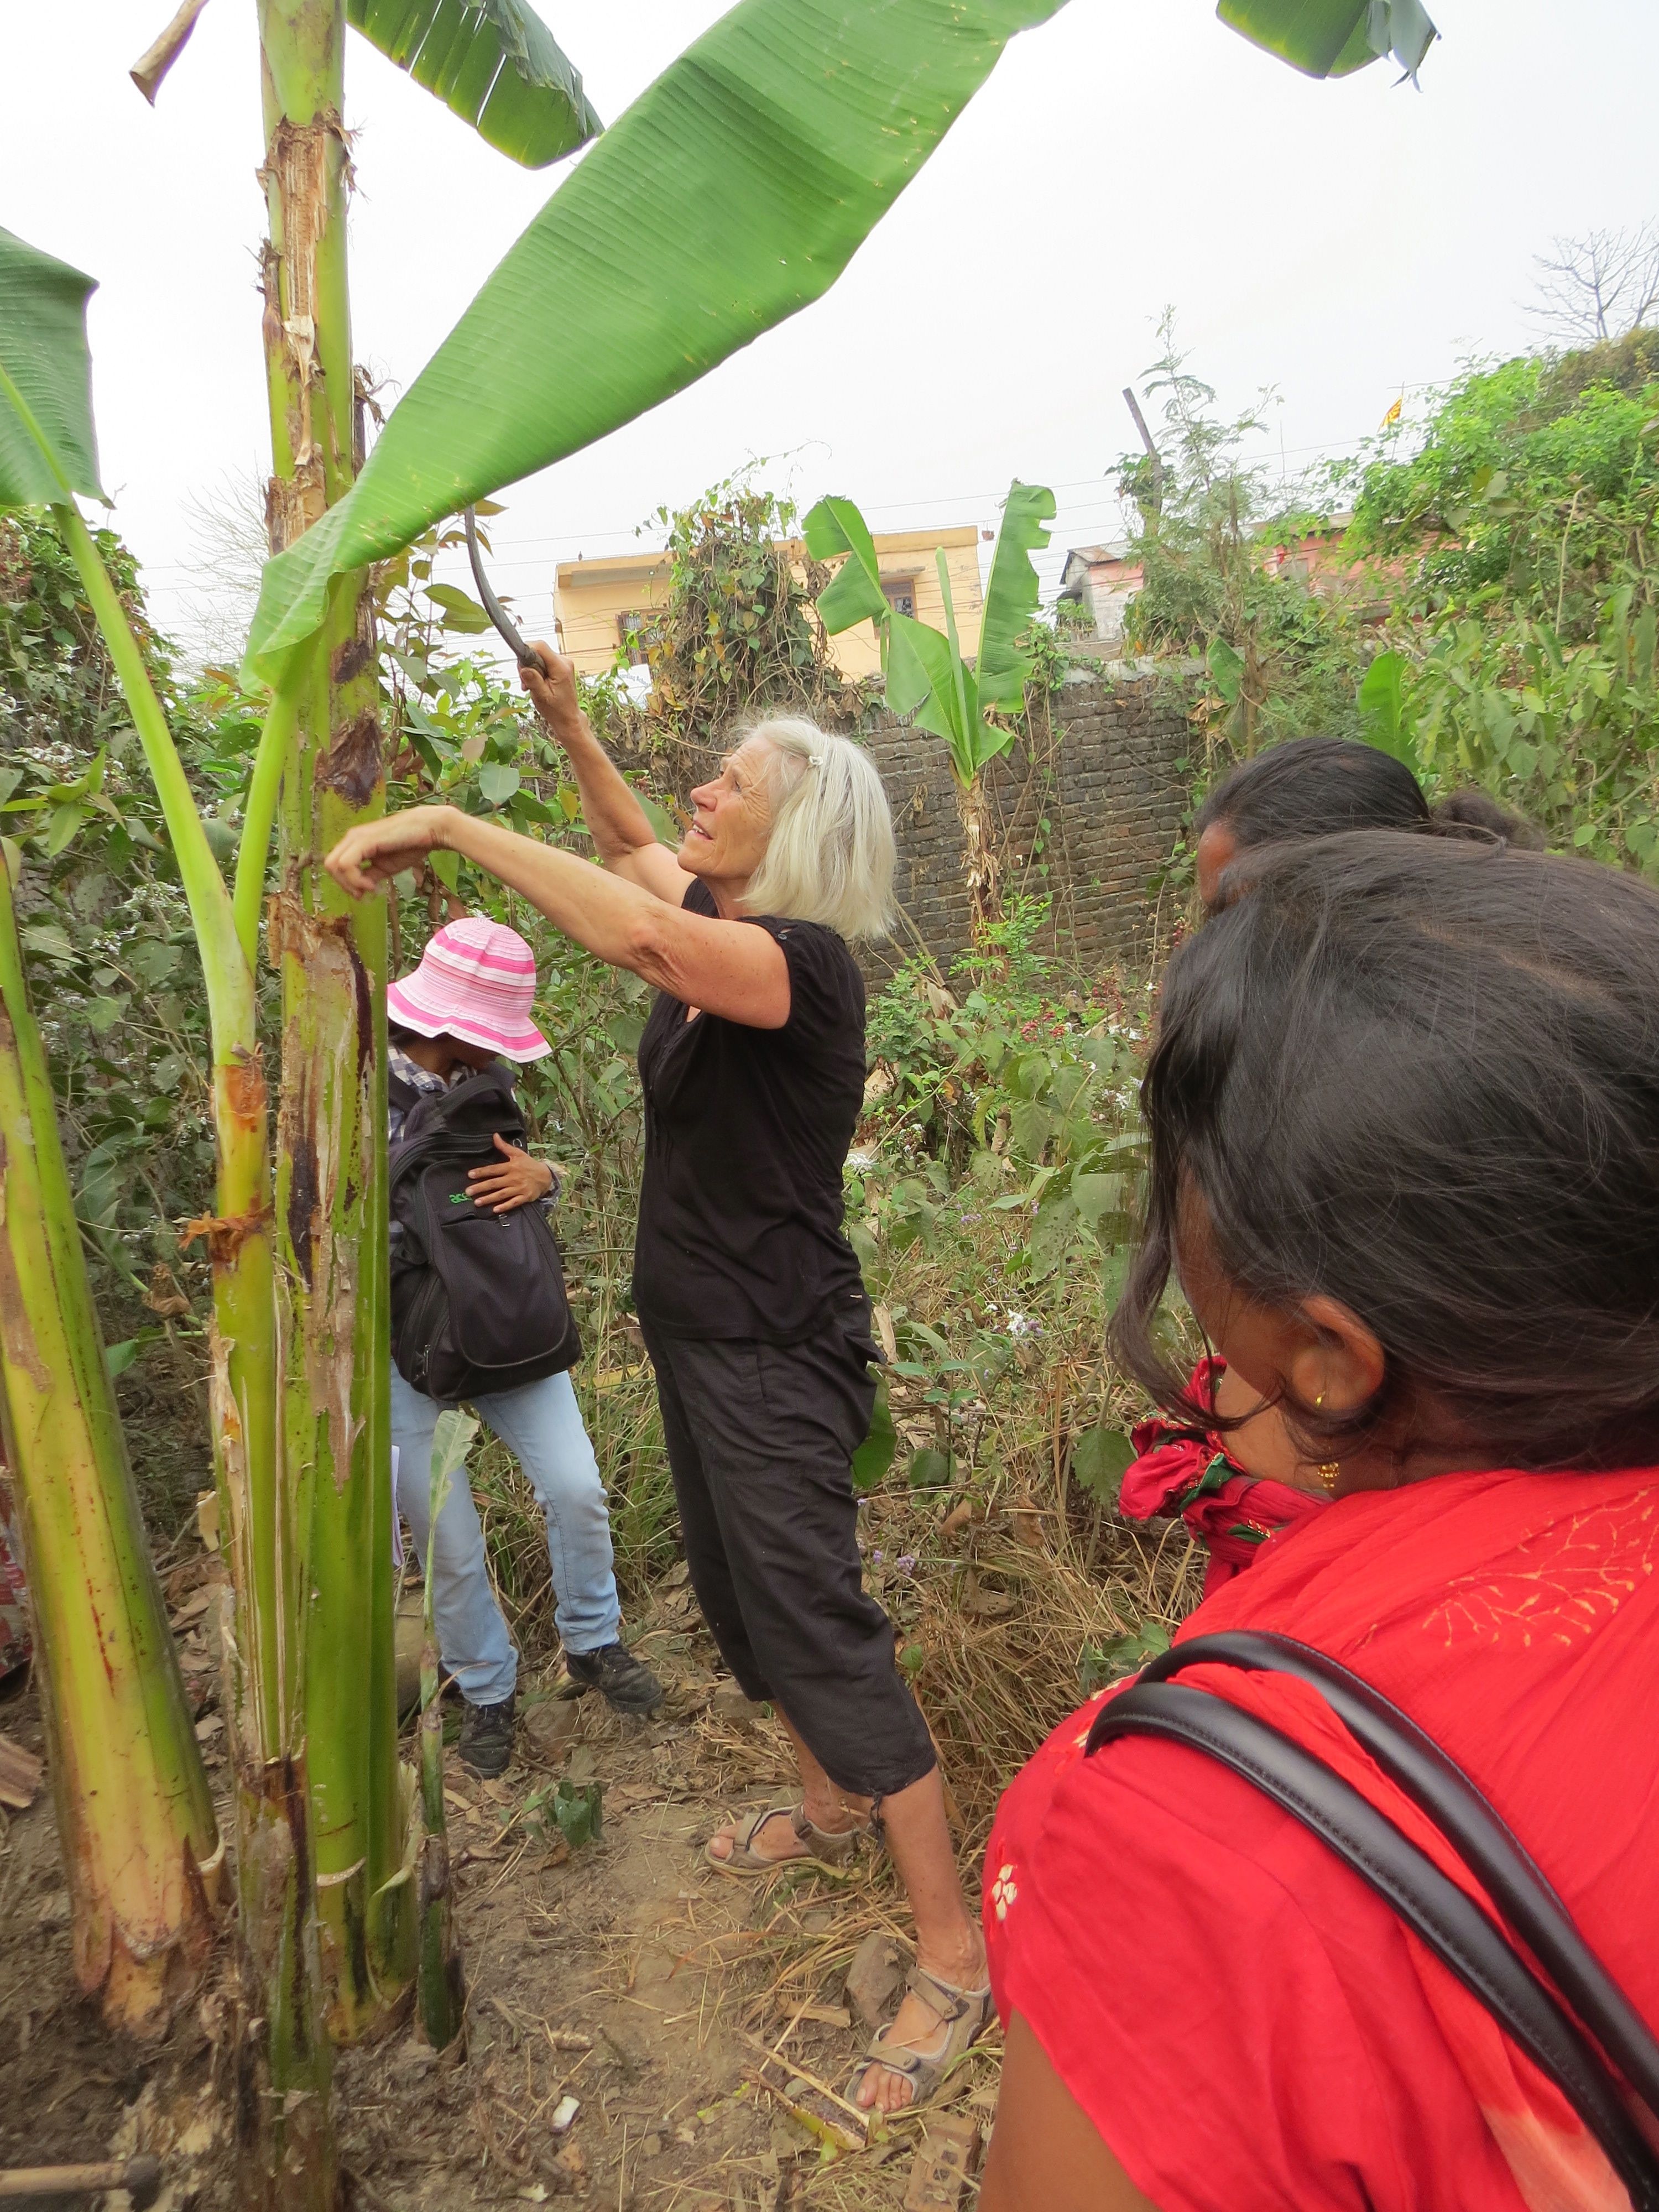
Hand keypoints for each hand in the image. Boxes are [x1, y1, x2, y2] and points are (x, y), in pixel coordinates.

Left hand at [325, 805, 456, 898]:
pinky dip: (356, 879)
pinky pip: (347, 864)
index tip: (366, 892)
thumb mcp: (386, 867)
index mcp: (356, 843)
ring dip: (349, 883)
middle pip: (330, 865)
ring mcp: (356, 838)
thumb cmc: (410, 845)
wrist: (429, 830)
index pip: (336, 865)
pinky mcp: (364, 840)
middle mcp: (352, 838)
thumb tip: (361, 891)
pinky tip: (372, 885)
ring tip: (370, 888)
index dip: (346, 883)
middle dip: (344, 885)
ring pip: (334, 865)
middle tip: (365, 893)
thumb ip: (370, 875)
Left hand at [467, 1132, 555, 1213]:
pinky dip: (505, 1206)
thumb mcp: (518, 1154)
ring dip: (489, 1199)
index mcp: (511, 1167)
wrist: (546, 1176)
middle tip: (468, 1191)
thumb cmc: (529, 1164)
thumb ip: (504, 1146)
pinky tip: (495, 1210)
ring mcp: (519, 1188)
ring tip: (477, 1202)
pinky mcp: (524, 1197)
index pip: (494, 1169)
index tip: (470, 1175)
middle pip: (495, 1183)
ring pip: (502, 1194)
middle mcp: (514, 1178)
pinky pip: (513, 1203)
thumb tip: (494, 1136)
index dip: (482, 1172)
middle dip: (481, 1187)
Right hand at [518, 646, 581, 737]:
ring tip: (531, 686)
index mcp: (560, 668)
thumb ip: (533, 681)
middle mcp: (564, 661)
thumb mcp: (542, 697)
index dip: (526, 653)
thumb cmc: (556, 710)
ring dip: (531, 669)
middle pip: (538, 650)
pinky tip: (536, 683)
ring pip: (538, 656)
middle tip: (526, 682)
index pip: (540, 646)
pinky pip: (543, 662)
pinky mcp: (560, 666)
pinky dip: (536, 671)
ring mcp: (562, 663)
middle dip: (527, 664)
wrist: (568, 717)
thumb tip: (524, 668)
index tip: (522, 669)